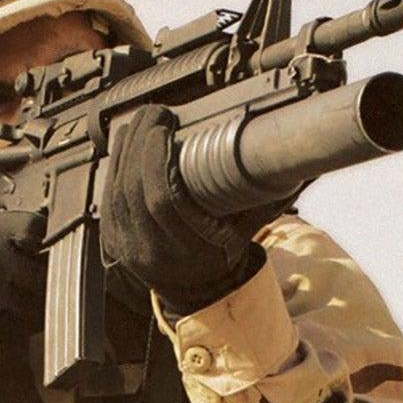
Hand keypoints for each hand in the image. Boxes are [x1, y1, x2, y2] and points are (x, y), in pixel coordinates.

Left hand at [101, 106, 287, 314]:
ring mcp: (124, 245)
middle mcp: (148, 250)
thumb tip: (296, 164)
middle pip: (132, 188)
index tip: (166, 127)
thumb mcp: (244, 229)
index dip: (156, 159)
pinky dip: (116, 162)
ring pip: (116, 188)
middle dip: (139, 142)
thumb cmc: (222, 253)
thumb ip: (264, 197)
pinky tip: (126, 140)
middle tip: (155, 113)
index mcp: (183, 250)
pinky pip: (107, 193)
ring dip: (127, 147)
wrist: (194, 289)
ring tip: (142, 120)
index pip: (160, 200)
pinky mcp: (111, 235)